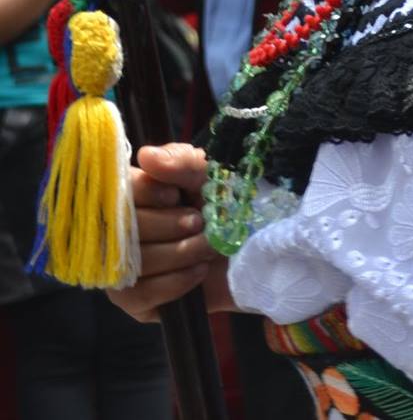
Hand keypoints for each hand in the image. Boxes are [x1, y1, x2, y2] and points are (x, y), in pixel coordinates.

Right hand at [109, 144, 231, 321]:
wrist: (252, 255)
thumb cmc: (226, 210)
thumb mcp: (212, 177)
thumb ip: (183, 162)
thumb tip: (146, 156)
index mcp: (130, 196)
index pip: (114, 189)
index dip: (147, 192)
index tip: (176, 196)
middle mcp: (116, 232)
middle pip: (121, 228)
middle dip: (171, 225)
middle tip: (200, 224)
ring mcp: (120, 267)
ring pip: (134, 261)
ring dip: (182, 252)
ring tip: (208, 247)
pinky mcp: (132, 301)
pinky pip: (140, 294)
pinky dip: (176, 281)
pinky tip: (198, 271)